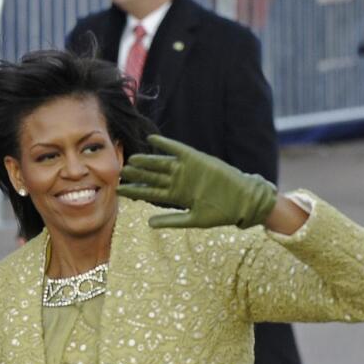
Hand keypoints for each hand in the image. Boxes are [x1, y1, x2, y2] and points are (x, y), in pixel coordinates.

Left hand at [117, 134, 276, 229]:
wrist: (243, 200)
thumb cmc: (221, 213)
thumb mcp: (193, 220)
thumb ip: (171, 220)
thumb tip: (148, 223)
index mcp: (176, 196)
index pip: (150, 193)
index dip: (135, 191)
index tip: (120, 190)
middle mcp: (178, 181)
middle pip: (152, 177)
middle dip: (136, 176)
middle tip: (120, 173)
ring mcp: (186, 169)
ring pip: (161, 163)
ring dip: (146, 161)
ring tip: (131, 160)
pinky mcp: (196, 158)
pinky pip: (177, 149)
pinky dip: (165, 144)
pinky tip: (152, 139)